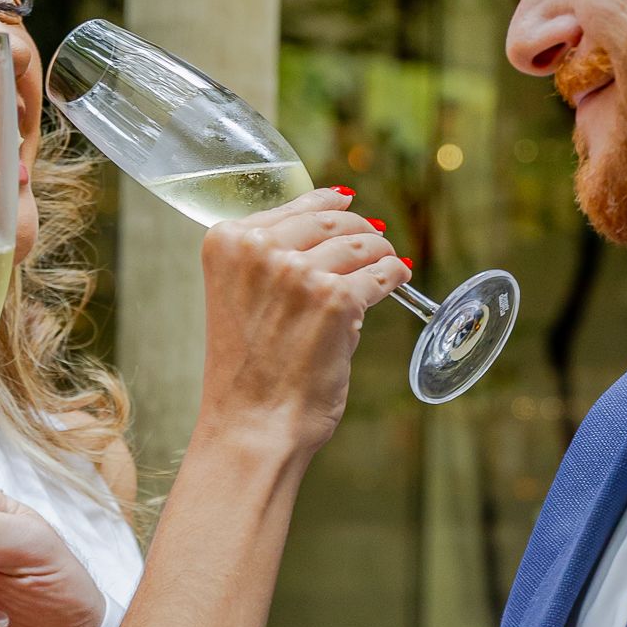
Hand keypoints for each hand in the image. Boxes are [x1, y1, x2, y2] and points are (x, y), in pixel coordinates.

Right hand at [199, 187, 409, 451]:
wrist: (251, 426)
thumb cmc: (247, 375)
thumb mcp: (241, 300)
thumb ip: (274, 265)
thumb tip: (334, 240)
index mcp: (228, 243)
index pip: (291, 208)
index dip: (326, 203)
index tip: (345, 200)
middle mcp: (260, 250)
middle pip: (329, 220)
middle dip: (359, 228)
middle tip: (376, 237)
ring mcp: (299, 273)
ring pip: (359, 244)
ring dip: (379, 252)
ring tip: (389, 261)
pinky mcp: (336, 300)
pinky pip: (380, 275)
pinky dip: (393, 276)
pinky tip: (398, 278)